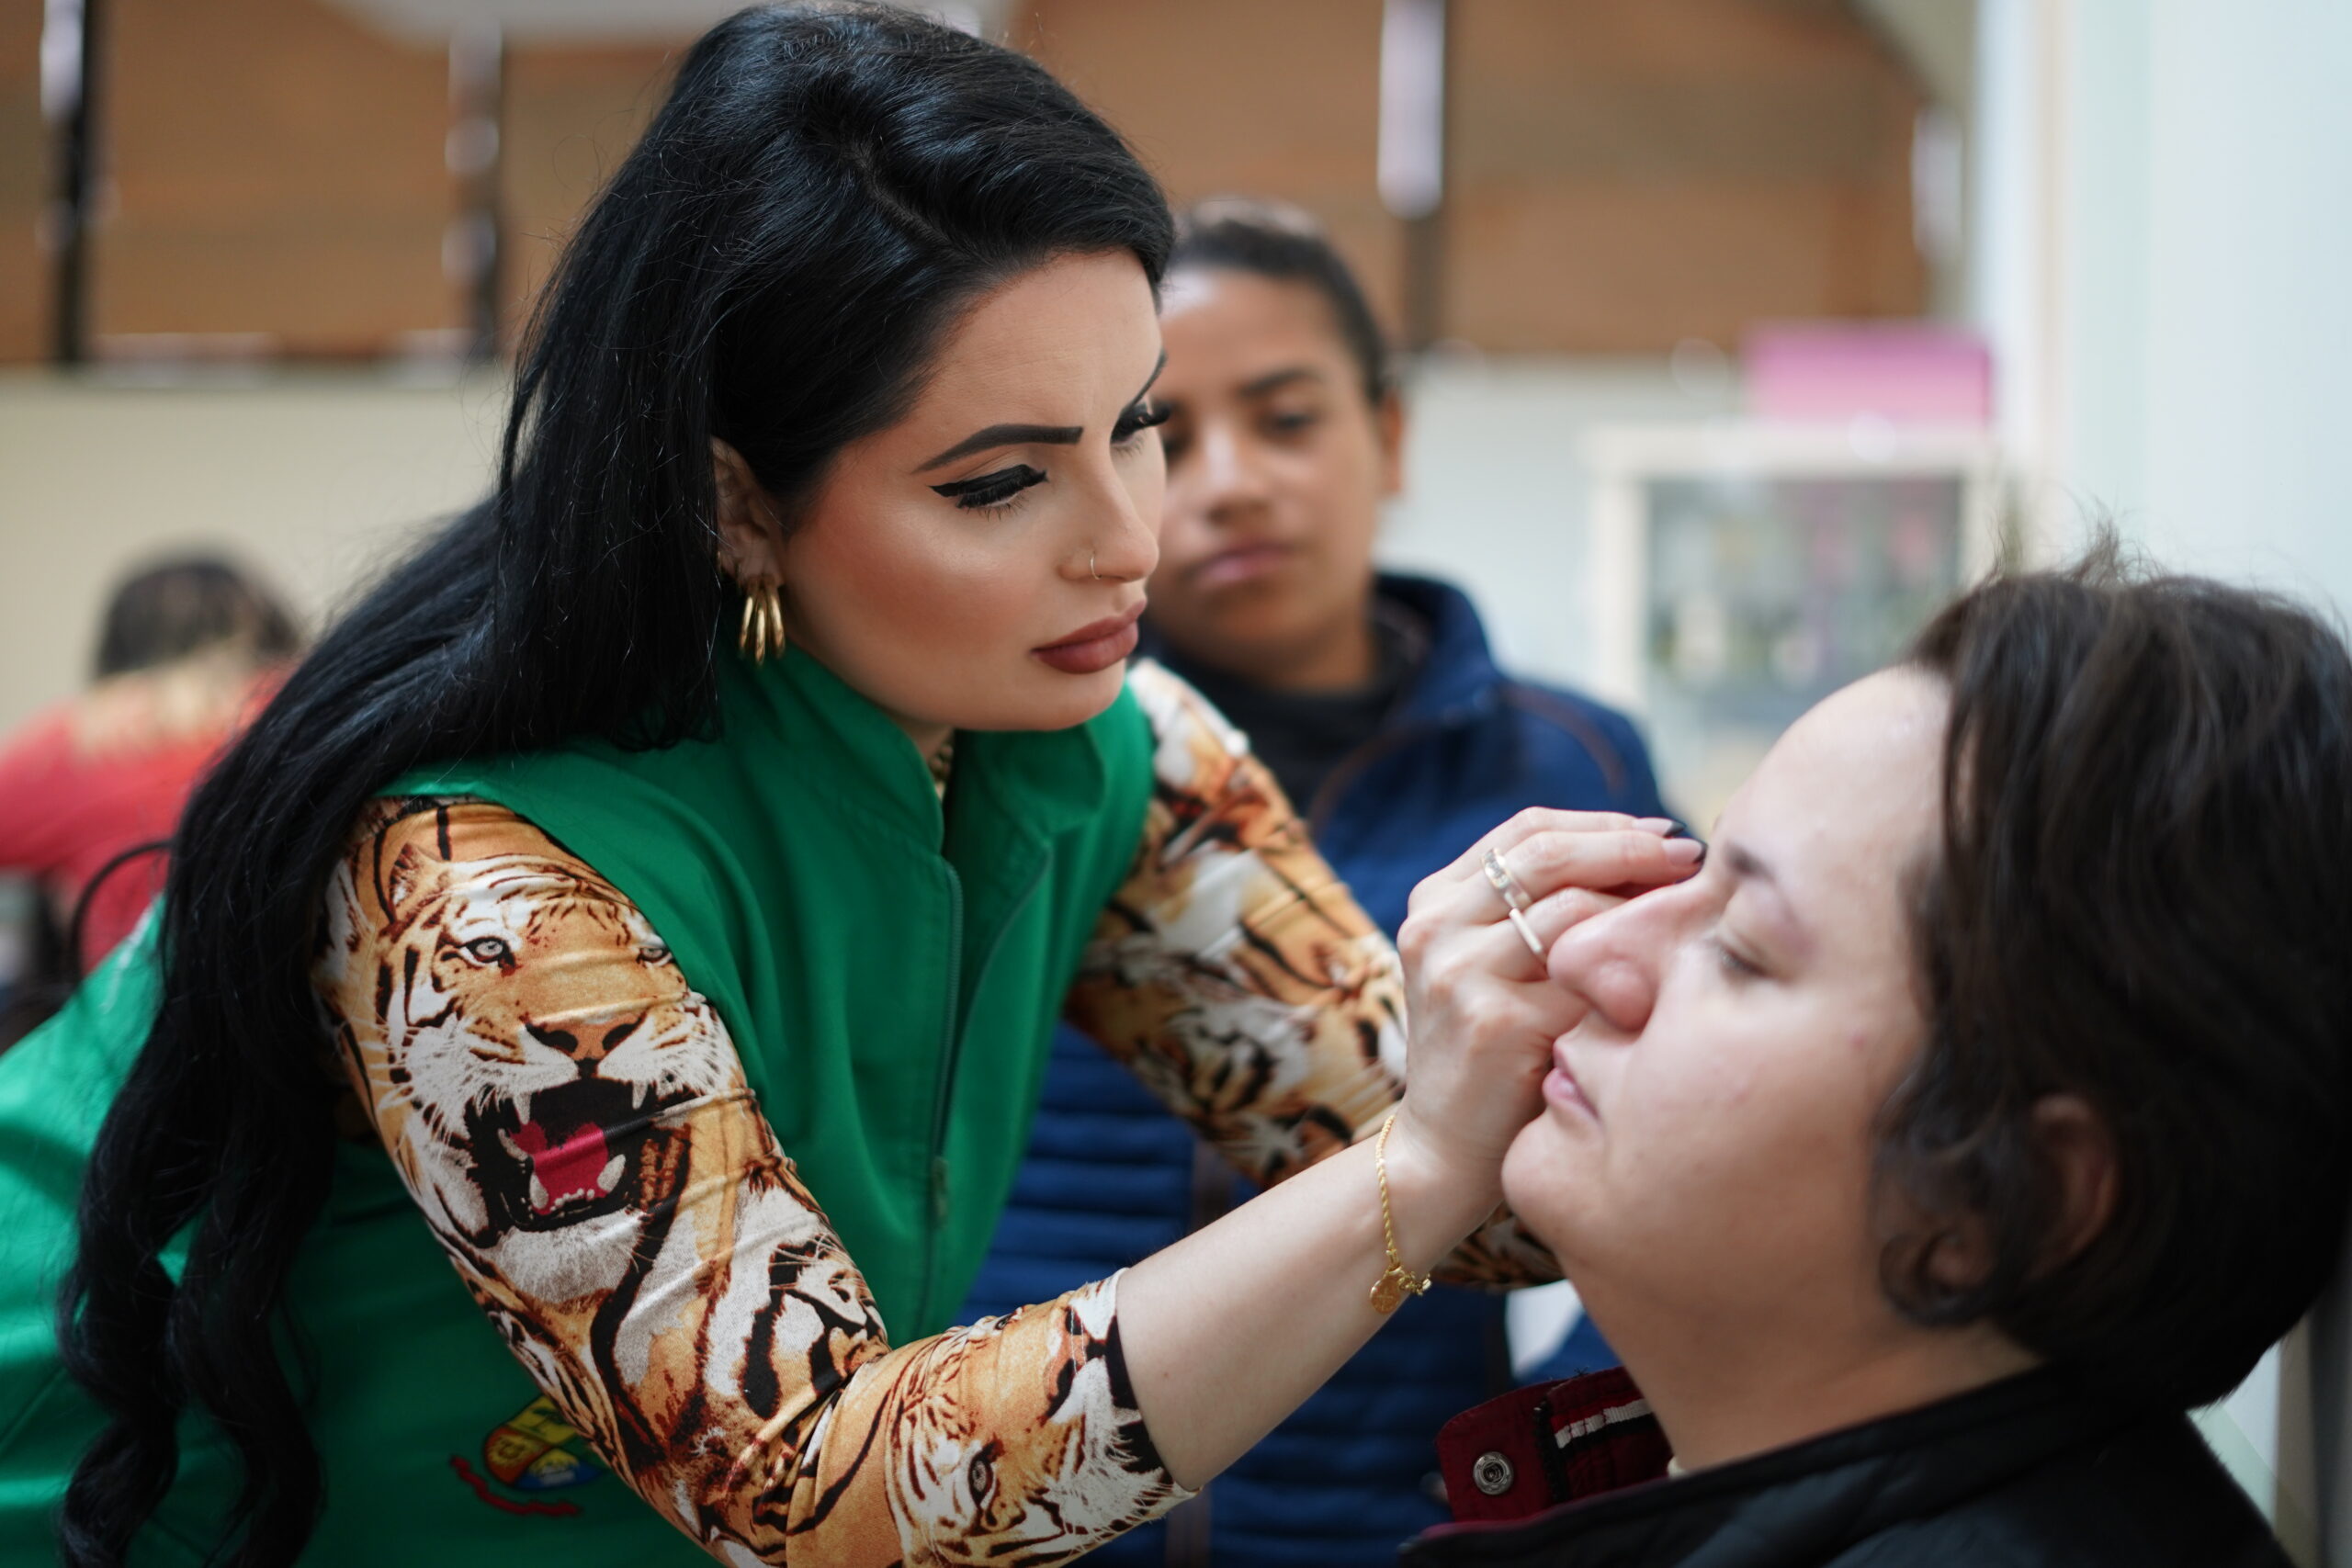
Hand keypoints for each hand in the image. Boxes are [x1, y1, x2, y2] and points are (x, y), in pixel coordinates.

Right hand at [1391, 810, 1702, 1195]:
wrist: (1446, 1150)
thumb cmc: (1494, 1054)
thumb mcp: (1492, 965)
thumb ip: (1537, 910)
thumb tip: (1651, 850)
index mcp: (1434, 902)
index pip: (1528, 830)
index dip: (1604, 826)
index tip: (1663, 836)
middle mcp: (1436, 927)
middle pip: (1548, 855)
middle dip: (1631, 850)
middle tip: (1691, 860)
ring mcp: (1460, 973)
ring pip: (1572, 908)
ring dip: (1639, 909)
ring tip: (1684, 918)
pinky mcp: (1495, 1022)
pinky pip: (1584, 976)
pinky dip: (1630, 970)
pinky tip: (1661, 980)